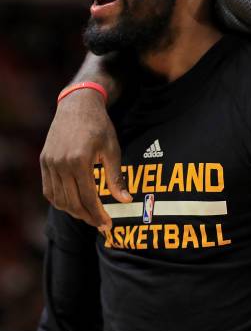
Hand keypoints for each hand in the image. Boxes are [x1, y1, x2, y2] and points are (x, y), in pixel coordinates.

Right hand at [40, 89, 131, 228]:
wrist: (78, 104)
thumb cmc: (100, 126)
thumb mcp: (112, 150)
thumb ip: (116, 178)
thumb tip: (126, 200)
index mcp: (79, 161)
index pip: (88, 198)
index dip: (98, 214)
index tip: (107, 225)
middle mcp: (61, 164)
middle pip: (72, 202)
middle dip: (87, 216)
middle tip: (100, 224)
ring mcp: (49, 163)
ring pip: (58, 199)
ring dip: (73, 211)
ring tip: (88, 215)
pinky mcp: (44, 160)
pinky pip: (49, 189)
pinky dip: (59, 200)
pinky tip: (72, 203)